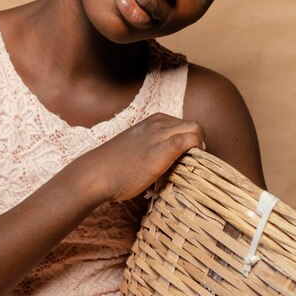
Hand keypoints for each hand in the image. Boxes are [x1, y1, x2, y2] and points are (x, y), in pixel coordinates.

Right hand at [78, 113, 204, 201]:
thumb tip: (168, 161)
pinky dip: (196, 150)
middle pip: (194, 125)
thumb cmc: (113, 168)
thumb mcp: (136, 148)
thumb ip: (152, 147)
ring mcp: (160, 134)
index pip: (184, 125)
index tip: (187, 159)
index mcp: (153, 121)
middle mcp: (158, 122)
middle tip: (192, 164)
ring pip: (196, 129)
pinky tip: (189, 165)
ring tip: (190, 166)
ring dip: (199, 147)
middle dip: (198, 143)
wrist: (96, 174)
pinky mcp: (163, 148)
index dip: (190, 141)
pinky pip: (190, 140)